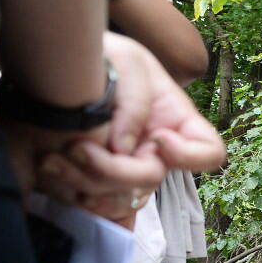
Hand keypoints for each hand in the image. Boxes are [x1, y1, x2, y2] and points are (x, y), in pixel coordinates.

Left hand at [2, 34, 225, 226]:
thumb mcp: (128, 62)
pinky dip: (74, 195)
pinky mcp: (96, 180)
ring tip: (53, 158)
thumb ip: (134, 101)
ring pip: (120, 200)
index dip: (188, 156)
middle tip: (79, 148)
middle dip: (113, 170)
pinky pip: (96, 207)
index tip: (157, 138)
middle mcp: (155, 152)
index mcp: (175, 124)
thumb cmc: (106, 55)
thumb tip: (123, 149)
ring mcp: (127, 169)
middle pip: (150, 181)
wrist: (63, 62)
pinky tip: (53, 170)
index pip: (209, 153)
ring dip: (85, 183)